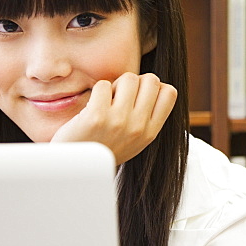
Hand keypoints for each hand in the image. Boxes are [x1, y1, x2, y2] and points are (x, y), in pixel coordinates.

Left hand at [50, 72, 177, 164]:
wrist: (76, 167)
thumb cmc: (104, 149)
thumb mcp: (135, 140)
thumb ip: (147, 117)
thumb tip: (156, 84)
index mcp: (150, 133)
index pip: (169, 93)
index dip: (155, 87)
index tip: (140, 95)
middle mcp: (138, 127)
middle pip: (151, 80)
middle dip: (135, 82)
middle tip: (122, 96)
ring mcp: (119, 121)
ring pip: (129, 78)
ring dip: (116, 85)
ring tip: (107, 101)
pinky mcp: (97, 116)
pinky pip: (104, 85)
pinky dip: (97, 91)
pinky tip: (93, 106)